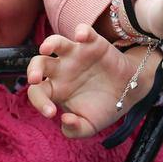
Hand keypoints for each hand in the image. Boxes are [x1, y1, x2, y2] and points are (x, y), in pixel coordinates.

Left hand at [25, 25, 148, 138]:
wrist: (130, 93)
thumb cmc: (104, 107)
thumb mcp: (90, 126)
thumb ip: (75, 130)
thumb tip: (64, 120)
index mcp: (56, 89)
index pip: (37, 92)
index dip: (39, 102)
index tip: (52, 113)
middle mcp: (61, 70)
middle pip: (38, 64)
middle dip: (32, 70)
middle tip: (35, 80)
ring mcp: (76, 55)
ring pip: (55, 42)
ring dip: (49, 43)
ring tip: (46, 49)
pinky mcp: (93, 44)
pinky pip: (84, 32)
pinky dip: (81, 31)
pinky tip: (81, 37)